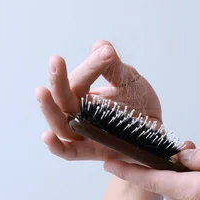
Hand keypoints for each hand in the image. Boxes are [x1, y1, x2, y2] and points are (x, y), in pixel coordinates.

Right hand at [36, 40, 166, 162]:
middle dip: (56, 80)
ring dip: (49, 109)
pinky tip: (47, 137)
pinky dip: (57, 147)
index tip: (106, 52)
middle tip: (55, 60)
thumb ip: (113, 66)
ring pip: (60, 125)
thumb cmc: (139, 105)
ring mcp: (85, 134)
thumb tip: (100, 45)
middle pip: (61, 100)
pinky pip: (70, 153)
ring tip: (41, 91)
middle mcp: (79, 114)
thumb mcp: (129, 80)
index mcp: (84, 95)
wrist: (157, 131)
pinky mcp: (94, 152)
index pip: (79, 80)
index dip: (90, 66)